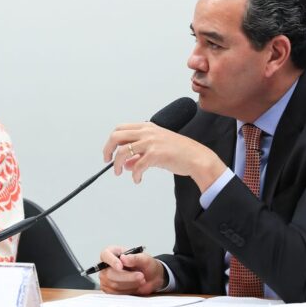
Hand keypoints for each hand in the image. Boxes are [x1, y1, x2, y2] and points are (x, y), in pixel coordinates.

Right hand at [98, 245, 165, 294]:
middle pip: (109, 273)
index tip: (120, 266)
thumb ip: (135, 258)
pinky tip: (135, 286)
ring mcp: (106, 278)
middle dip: (127, 277)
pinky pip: (116, 293)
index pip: (105, 255)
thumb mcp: (144, 259)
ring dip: (130, 284)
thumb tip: (123, 258)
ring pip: (113, 284)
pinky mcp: (109, 289)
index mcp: (112, 252)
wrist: (150, 278)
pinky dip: (128, 290)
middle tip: (141, 276)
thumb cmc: (146, 266)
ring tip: (141, 280)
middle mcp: (106, 265)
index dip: (112, 261)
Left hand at [103, 121, 225, 191]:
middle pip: (116, 136)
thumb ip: (139, 155)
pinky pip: (137, 166)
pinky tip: (137, 179)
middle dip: (108, 150)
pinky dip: (135, 175)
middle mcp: (147, 132)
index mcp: (147, 127)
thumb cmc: (180, 152)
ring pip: (123, 151)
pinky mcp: (156, 154)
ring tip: (119, 172)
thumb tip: (126, 164)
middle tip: (108, 161)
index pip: (120, 128)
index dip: (111, 141)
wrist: (197, 158)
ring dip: (117, 164)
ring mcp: (151, 142)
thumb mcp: (156, 149)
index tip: (109, 152)